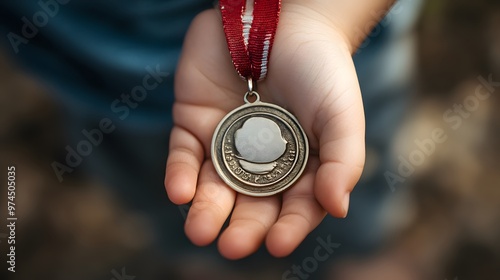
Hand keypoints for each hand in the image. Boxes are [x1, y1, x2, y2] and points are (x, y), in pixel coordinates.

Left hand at [165, 5, 364, 258]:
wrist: (282, 17)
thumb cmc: (320, 68)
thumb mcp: (342, 114)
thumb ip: (343, 161)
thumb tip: (337, 208)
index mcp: (300, 165)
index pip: (295, 206)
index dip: (288, 227)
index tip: (277, 243)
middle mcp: (261, 161)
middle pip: (251, 204)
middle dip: (242, 227)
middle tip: (232, 247)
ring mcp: (226, 143)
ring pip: (213, 187)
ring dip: (205, 211)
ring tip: (201, 231)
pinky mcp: (194, 122)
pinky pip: (184, 155)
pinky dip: (180, 175)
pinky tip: (180, 192)